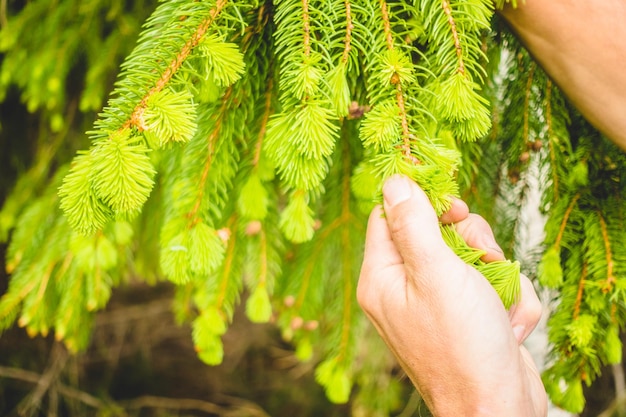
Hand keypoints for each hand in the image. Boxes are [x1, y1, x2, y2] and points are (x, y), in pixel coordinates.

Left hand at [357, 175, 546, 415]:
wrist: (499, 409)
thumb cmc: (463, 347)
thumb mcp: (436, 275)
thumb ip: (413, 225)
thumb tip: (394, 181)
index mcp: (382, 278)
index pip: (389, 216)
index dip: (423, 203)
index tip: (454, 206)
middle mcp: (404, 289)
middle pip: (436, 231)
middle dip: (471, 242)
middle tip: (482, 259)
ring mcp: (436, 303)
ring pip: (472, 256)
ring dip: (496, 274)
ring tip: (498, 302)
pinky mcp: (467, 315)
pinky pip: (490, 285)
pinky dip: (508, 301)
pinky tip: (508, 326)